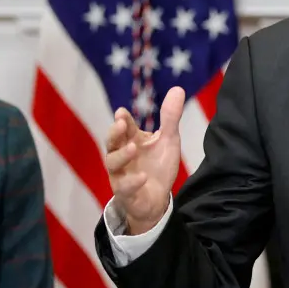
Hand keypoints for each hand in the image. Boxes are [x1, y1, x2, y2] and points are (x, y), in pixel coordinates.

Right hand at [104, 87, 185, 234]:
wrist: (157, 198)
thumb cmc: (158, 166)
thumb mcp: (168, 140)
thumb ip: (170, 117)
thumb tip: (178, 88)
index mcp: (130, 140)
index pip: (123, 127)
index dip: (122, 120)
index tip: (122, 113)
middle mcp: (121, 155)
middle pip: (111, 142)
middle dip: (114, 133)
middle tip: (120, 124)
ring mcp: (120, 174)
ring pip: (112, 163)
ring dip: (121, 155)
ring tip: (133, 148)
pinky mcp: (126, 193)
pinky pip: (124, 188)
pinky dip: (132, 182)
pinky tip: (142, 177)